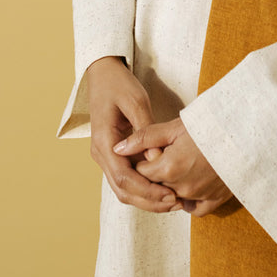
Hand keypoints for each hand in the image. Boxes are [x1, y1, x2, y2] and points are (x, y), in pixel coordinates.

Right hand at [85, 56, 181, 212]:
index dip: (146, 190)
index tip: (169, 195)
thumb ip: (145, 131)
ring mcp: (105, 155)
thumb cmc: (119, 84)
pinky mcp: (113, 153)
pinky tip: (162, 188)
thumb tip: (156, 160)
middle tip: (175, 203)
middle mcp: (101, 153)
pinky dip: (142, 187)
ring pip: (123, 187)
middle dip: (148, 200)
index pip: (123, 177)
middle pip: (122, 189)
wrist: (102, 73)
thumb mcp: (135, 101)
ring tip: (172, 201)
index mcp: (103, 141)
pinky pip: (126, 177)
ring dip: (146, 198)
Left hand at [114, 118, 232, 216]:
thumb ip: (145, 137)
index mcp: (168, 168)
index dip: (143, 158)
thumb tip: (118, 148)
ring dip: (171, 184)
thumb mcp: (176, 126)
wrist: (245, 133)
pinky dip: (189, 199)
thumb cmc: (210, 125)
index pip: (141, 171)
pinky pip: (194, 207)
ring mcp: (198, 195)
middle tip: (168, 151)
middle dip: (156, 171)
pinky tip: (191, 182)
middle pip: (155, 185)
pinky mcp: (214, 200)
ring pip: (172, 196)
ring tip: (181, 161)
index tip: (152, 146)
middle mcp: (180, 187)